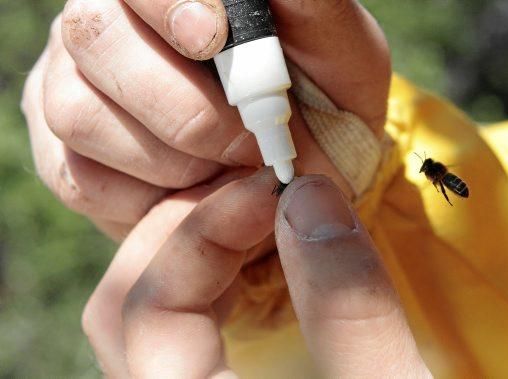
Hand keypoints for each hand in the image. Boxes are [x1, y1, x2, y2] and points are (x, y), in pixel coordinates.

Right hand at [21, 0, 389, 239]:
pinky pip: (81, 179)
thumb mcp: (337, 54)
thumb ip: (310, 8)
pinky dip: (147, 199)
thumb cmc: (321, 103)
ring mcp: (72, 90)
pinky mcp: (64, 156)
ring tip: (225, 172)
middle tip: (248, 146)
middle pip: (96, 37)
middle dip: (184, 107)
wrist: (297, 170)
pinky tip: (192, 193)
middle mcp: (106, 29)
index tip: (215, 40)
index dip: (170, 4)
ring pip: (80, 113)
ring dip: (170, 160)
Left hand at [85, 170, 429, 376]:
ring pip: (152, 317)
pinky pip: (189, 330)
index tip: (274, 189)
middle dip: (191, 230)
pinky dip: (219, 280)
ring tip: (264, 216)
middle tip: (263, 194)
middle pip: (129, 306)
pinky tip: (268, 260)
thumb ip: (351, 310)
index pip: (147, 312)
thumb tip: (309, 200)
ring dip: (200, 249)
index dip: (202, 232)